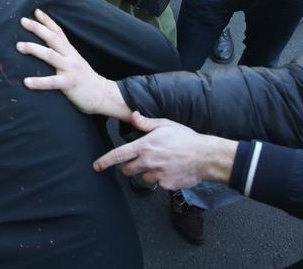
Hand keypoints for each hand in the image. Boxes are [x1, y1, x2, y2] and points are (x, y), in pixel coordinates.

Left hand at [17, 9, 131, 118]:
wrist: (104, 95)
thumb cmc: (85, 79)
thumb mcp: (75, 61)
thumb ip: (63, 55)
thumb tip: (47, 48)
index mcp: (70, 51)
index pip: (58, 32)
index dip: (47, 21)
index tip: (36, 11)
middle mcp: (70, 57)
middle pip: (52, 38)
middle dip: (38, 28)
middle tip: (23, 21)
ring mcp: (70, 69)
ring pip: (50, 55)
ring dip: (33, 49)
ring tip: (19, 46)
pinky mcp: (69, 84)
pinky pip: (52, 82)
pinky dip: (39, 82)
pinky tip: (26, 82)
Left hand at [93, 111, 237, 189]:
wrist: (206, 157)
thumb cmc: (186, 138)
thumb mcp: (165, 125)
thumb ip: (146, 123)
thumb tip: (133, 116)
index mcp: (144, 146)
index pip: (118, 155)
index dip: (104, 161)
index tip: (96, 166)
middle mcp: (148, 162)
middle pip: (126, 170)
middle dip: (128, 166)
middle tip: (140, 160)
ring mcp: (157, 174)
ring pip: (141, 178)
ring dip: (145, 173)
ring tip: (160, 164)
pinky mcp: (166, 185)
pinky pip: (157, 184)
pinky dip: (160, 179)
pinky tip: (170, 170)